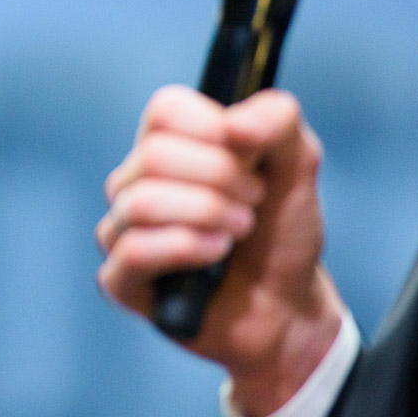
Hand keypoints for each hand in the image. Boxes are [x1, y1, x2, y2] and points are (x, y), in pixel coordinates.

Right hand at [95, 85, 344, 416]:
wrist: (288, 307)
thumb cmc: (282, 234)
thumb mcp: (299, 165)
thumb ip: (278, 121)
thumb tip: (233, 125)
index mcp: (167, 145)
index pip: (164, 110)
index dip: (213, 129)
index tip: (250, 156)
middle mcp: (134, 183)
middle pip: (154, 155)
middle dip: (220, 179)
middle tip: (253, 204)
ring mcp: (120, 231)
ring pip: (141, 202)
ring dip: (207, 214)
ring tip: (238, 231)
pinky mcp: (118, 279)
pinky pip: (134, 251)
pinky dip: (187, 249)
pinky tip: (215, 255)